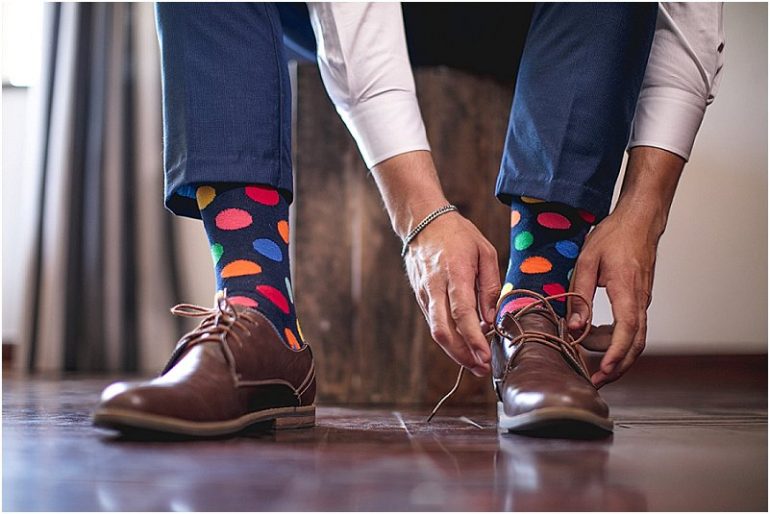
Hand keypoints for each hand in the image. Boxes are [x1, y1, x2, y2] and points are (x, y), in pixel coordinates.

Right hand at [370, 150, 499, 376]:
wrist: (423, 221)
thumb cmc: (459, 235)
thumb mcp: (485, 252)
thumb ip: (491, 287)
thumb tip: (491, 320)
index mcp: (454, 273)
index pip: (462, 314)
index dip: (473, 340)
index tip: (485, 357)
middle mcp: (435, 287)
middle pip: (443, 331)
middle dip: (461, 355)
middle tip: (481, 369)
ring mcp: (424, 293)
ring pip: (436, 331)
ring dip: (455, 351)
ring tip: (475, 363)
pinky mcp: (420, 296)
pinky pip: (434, 323)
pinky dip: (449, 337)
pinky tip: (464, 344)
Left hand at [568, 209, 657, 386]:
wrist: (640, 220)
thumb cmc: (613, 236)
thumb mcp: (587, 261)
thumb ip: (580, 296)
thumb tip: (575, 327)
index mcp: (627, 291)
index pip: (627, 332)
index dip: (616, 355)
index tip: (604, 371)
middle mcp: (640, 301)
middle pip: (636, 344)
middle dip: (618, 367)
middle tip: (595, 380)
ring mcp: (642, 301)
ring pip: (635, 338)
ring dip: (614, 354)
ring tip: (587, 357)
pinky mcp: (639, 299)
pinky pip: (631, 327)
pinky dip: (615, 339)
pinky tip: (594, 337)